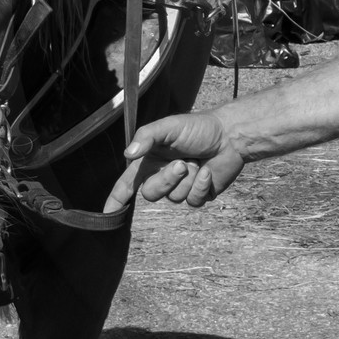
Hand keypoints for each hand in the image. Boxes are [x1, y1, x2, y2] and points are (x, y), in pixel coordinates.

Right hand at [102, 112, 245, 212]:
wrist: (230, 136)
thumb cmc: (198, 127)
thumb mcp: (169, 126)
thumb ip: (147, 137)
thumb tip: (128, 153)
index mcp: (150, 161)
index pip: (127, 184)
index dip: (116, 199)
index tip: (108, 213)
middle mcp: (163, 175)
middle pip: (151, 194)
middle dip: (166, 180)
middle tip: (182, 164)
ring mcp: (181, 186)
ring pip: (174, 198)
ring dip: (187, 180)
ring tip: (197, 162)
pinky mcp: (199, 194)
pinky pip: (193, 201)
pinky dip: (201, 186)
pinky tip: (208, 172)